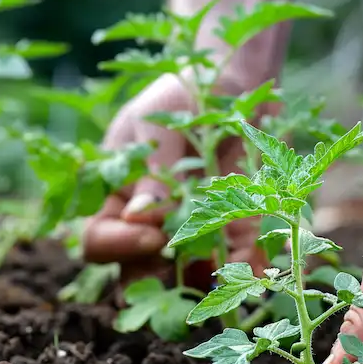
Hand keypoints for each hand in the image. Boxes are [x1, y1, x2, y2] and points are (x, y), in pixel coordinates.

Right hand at [83, 73, 271, 283]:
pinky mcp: (234, 226)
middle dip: (160, 282)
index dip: (120, 247)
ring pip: (190, 274)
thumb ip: (156, 170)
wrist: (235, 81)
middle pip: (139, 270)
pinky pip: (238, 257)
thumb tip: (137, 217)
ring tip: (230, 277)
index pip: (99, 239)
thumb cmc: (184, 94)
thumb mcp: (162, 123)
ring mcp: (193, 228)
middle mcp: (151, 221)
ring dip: (207, 281)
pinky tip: (263, 269)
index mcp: (119, 194)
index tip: (153, 237)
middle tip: (185, 273)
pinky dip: (250, 266)